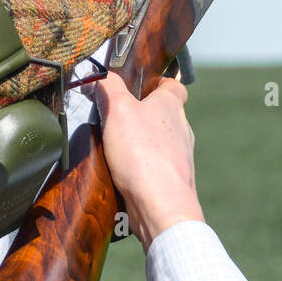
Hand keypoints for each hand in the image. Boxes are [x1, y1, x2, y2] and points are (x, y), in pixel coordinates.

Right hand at [95, 72, 202, 251]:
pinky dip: (141, 168)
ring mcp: (179, 157)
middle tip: (117, 118)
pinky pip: (155, 167)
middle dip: (142, 115)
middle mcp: (181, 129)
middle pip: (164, 114)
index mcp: (172, 106)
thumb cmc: (143, 153)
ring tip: (115, 147)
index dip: (159, 82)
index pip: (174, 85)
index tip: (142, 86)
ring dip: (141, 143)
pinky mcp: (172, 180)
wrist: (161, 205)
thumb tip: (100, 75)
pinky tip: (123, 173)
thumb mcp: (117, 109)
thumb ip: (109, 87)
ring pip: (159, 142)